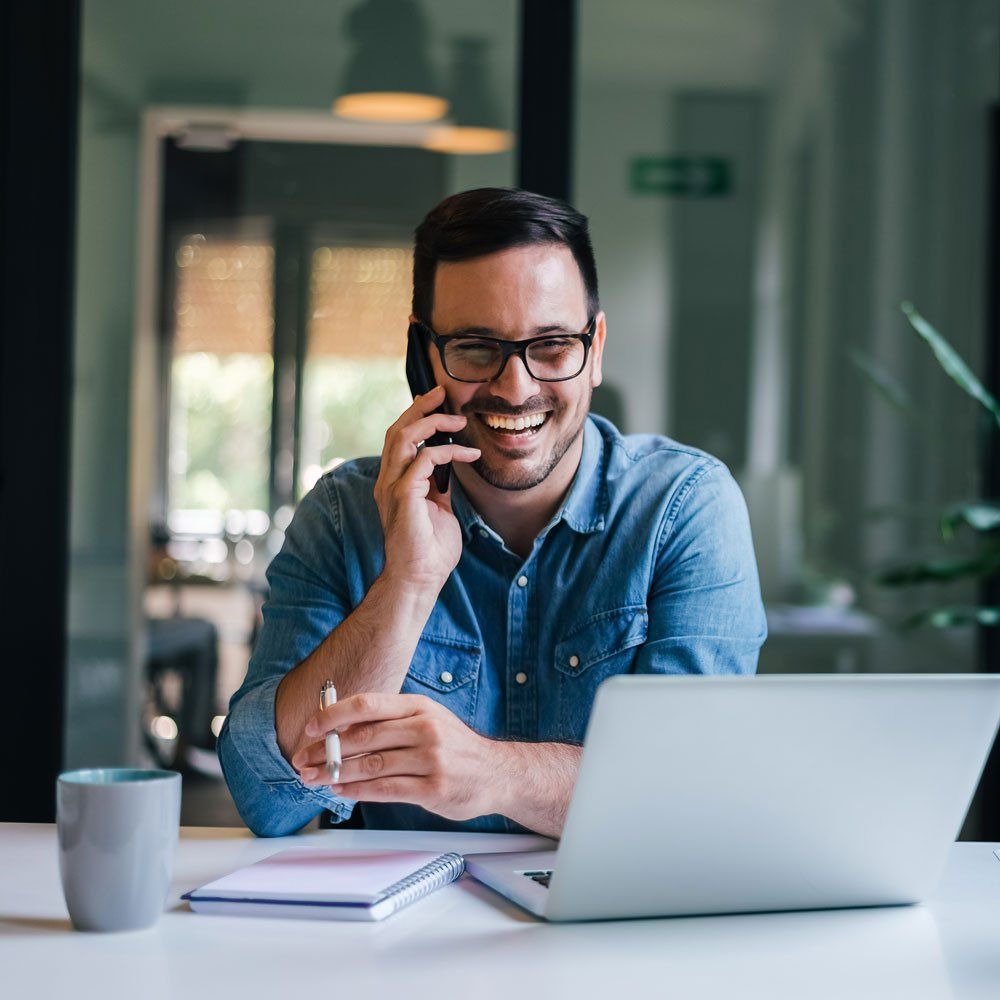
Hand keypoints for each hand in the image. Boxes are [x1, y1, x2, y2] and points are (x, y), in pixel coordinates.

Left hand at [291, 692, 503, 821]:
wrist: (496, 772)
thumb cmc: (454, 746)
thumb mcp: (427, 720)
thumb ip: (390, 722)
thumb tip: (341, 727)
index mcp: (419, 707)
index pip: (368, 704)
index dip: (334, 715)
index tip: (310, 728)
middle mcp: (425, 728)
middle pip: (364, 736)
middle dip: (326, 750)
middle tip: (302, 759)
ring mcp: (431, 759)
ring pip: (371, 765)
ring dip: (335, 774)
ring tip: (314, 778)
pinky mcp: (433, 788)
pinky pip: (386, 789)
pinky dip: (358, 791)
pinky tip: (341, 792)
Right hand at [374, 386, 479, 590]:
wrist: (420, 579)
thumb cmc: (430, 551)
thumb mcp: (438, 509)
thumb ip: (438, 486)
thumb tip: (450, 467)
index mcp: (394, 483)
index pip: (399, 439)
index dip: (416, 416)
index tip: (438, 403)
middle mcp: (387, 481)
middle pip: (396, 430)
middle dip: (419, 407)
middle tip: (442, 393)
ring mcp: (392, 487)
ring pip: (403, 437)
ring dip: (431, 422)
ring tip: (457, 419)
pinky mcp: (403, 496)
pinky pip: (423, 460)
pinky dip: (447, 451)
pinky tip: (468, 454)